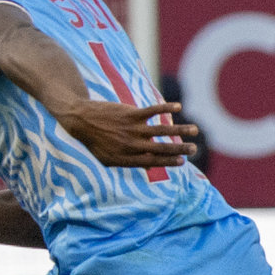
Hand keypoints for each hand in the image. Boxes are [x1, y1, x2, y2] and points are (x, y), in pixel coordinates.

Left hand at [54, 100, 196, 168]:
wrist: (79, 120)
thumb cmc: (95, 141)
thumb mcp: (107, 158)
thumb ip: (128, 161)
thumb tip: (149, 167)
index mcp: (124, 158)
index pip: (151, 162)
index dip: (168, 162)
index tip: (183, 161)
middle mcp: (129, 145)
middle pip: (160, 148)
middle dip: (179, 149)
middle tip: (194, 149)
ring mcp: (130, 129)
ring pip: (160, 131)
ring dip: (180, 130)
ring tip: (195, 130)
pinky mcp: (130, 114)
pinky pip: (152, 111)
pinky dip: (166, 108)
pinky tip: (178, 107)